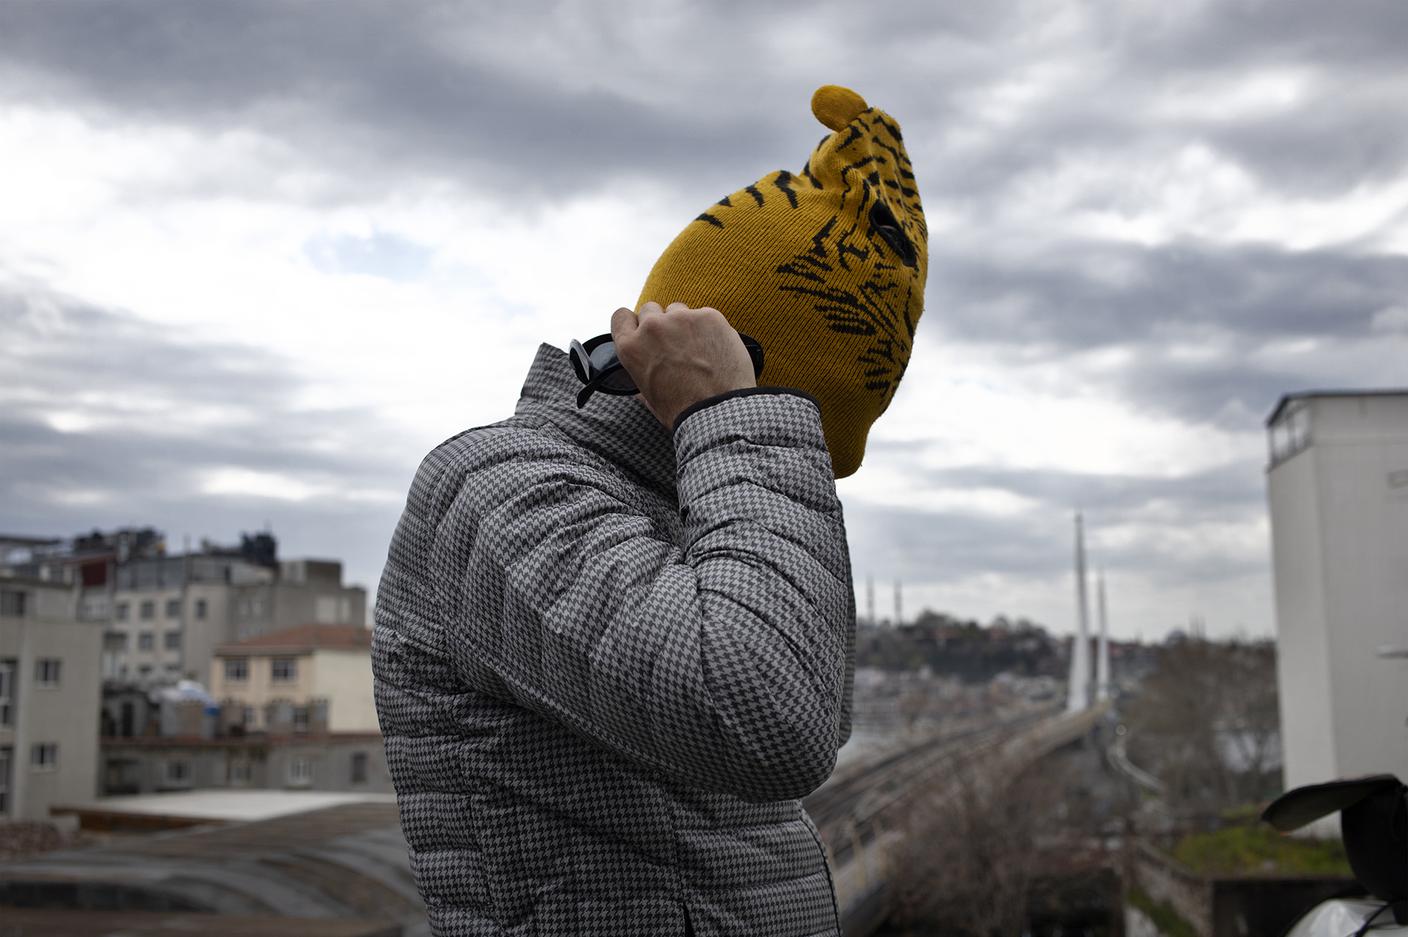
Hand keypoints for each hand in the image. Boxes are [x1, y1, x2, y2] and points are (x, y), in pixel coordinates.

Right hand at [609, 302, 757, 429]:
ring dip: (685, 324)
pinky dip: (710, 329)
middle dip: (661, 324)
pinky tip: (717, 349)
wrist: (718, 411)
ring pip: (679, 310)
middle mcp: (652, 327)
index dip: (633, 323)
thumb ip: (642, 377)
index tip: (642, 330)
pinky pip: (705, 316)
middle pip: (651, 310)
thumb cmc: (684, 411)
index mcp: (631, 348)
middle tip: (675, 345)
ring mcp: (681, 318)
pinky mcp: (708, 316)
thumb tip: (642, 382)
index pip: (621, 316)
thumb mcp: (650, 398)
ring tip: (699, 349)